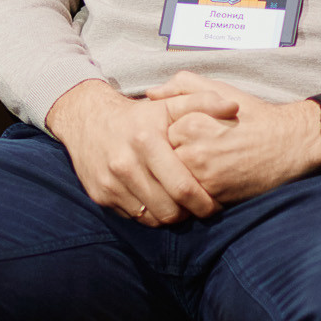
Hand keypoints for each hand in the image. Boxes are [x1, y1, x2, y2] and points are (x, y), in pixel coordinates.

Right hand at [43, 78, 233, 225]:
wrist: (86, 119)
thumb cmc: (138, 116)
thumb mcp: (168, 105)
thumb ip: (202, 102)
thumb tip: (233, 107)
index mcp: (146, 141)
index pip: (184, 188)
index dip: (205, 203)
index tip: (216, 202)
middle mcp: (125, 164)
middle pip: (169, 210)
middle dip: (190, 213)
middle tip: (200, 207)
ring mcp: (110, 182)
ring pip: (152, 218)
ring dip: (171, 215)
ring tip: (180, 204)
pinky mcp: (100, 195)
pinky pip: (134, 218)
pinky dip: (149, 214)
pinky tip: (158, 199)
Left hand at [145, 70, 320, 205]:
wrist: (291, 143)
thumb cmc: (253, 115)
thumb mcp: (219, 90)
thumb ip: (182, 86)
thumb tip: (150, 94)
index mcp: (189, 123)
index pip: (158, 137)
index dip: (167, 139)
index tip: (178, 139)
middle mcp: (193, 150)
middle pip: (164, 161)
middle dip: (170, 161)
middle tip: (185, 157)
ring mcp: (205, 176)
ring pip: (175, 182)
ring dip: (179, 180)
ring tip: (194, 171)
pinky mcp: (217, 195)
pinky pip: (191, 199)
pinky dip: (193, 195)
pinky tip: (205, 185)